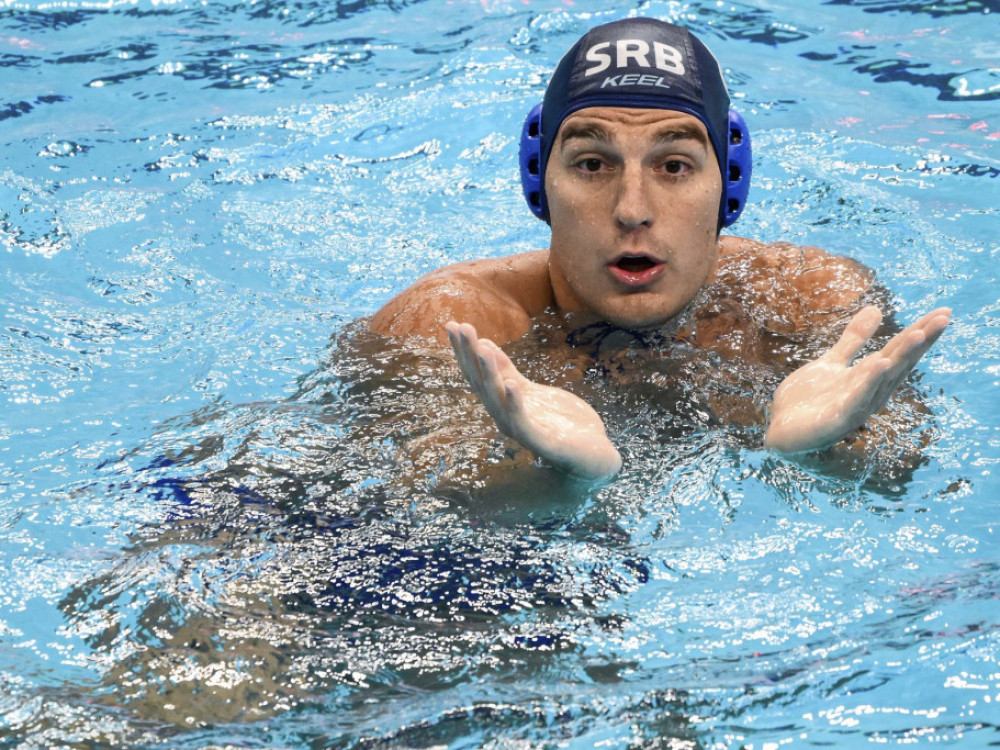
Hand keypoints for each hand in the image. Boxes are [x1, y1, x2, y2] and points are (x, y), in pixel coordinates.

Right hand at [445, 321, 621, 479]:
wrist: (593, 454)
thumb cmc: (562, 421)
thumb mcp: (533, 390)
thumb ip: (508, 372)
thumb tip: (484, 346)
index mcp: (503, 403)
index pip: (478, 374)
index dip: (465, 351)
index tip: (453, 324)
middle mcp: (505, 416)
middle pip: (481, 384)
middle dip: (470, 355)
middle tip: (461, 328)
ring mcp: (520, 430)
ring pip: (497, 400)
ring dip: (489, 373)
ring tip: (482, 348)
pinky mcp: (540, 442)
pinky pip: (522, 422)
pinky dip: (514, 403)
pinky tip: (511, 385)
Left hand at [765, 305, 950, 453]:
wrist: (779, 428)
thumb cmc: (808, 400)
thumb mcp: (832, 362)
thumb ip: (854, 339)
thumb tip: (876, 309)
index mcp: (869, 378)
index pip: (898, 350)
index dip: (920, 331)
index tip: (944, 312)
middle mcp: (869, 392)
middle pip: (899, 362)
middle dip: (920, 340)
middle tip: (944, 318)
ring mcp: (856, 406)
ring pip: (883, 379)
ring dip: (901, 356)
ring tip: (917, 334)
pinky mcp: (838, 418)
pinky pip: (857, 398)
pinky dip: (869, 381)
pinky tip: (881, 363)